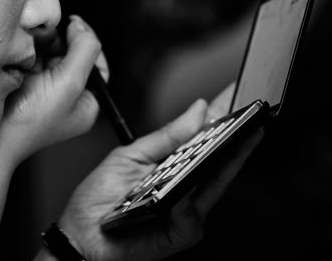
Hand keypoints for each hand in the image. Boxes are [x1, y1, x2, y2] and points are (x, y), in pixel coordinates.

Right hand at [0, 15, 105, 164]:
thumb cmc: (28, 120)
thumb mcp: (68, 84)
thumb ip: (84, 52)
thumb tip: (81, 27)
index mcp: (85, 103)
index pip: (97, 63)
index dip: (88, 42)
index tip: (73, 25)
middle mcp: (67, 97)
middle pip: (72, 54)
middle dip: (59, 42)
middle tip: (44, 37)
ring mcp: (43, 89)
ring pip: (49, 52)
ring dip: (40, 44)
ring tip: (29, 52)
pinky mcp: (23, 83)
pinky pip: (30, 57)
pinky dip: (25, 51)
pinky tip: (18, 57)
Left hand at [55, 94, 262, 260]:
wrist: (82, 238)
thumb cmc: (98, 202)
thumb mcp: (131, 156)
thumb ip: (167, 136)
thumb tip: (198, 110)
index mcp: (172, 163)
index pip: (204, 136)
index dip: (223, 115)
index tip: (237, 94)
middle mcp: (185, 184)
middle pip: (220, 157)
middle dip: (237, 133)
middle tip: (249, 112)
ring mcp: (188, 208)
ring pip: (218, 182)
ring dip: (231, 158)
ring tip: (240, 134)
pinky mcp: (185, 230)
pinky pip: (195, 210)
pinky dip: (191, 197)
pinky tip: (185, 185)